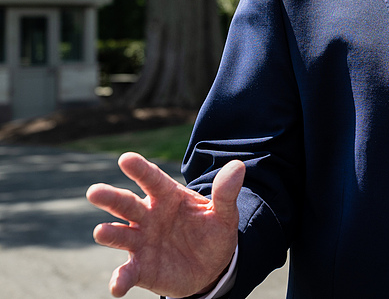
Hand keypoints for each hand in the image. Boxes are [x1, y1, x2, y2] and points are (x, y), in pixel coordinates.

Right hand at [86, 152, 244, 297]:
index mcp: (168, 197)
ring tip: (101, 232)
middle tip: (94, 191)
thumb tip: (238, 166)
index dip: (140, 169)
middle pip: (127, 205)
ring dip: (109, 233)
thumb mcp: (224, 213)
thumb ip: (226, 192)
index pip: (153, 180)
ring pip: (120, 235)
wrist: (213, 265)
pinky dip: (120, 279)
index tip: (126, 158)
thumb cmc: (212, 231)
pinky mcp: (140, 268)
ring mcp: (141, 242)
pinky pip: (127, 273)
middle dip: (111, 198)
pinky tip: (117, 286)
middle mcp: (148, 217)